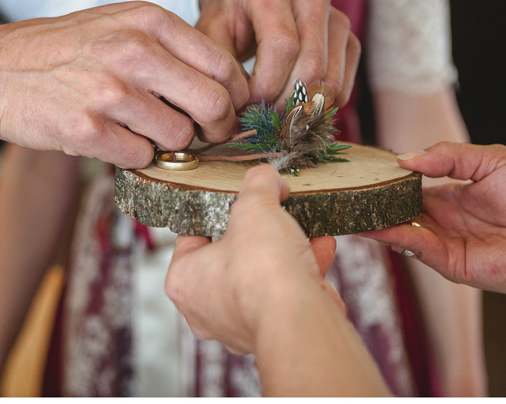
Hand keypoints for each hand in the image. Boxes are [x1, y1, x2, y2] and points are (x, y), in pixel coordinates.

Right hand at [0, 1, 248, 167]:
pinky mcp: (86, 130)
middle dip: (215, 129)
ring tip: (139, 131)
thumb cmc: (62, 50)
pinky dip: (132, 157)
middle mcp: (133, 51)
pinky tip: (110, 139)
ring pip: (179, 138)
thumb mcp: (117, 24)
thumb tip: (225, 88)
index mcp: (148, 20)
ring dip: (167, 145)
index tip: (224, 112)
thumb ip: (169, 47)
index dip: (233, 98)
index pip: (225, 67)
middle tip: (201, 136)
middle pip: (214, 105)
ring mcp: (109, 91)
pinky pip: (140, 158)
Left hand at [166, 164, 388, 395]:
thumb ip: (258, 184)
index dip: (215, 213)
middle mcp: (206, 308)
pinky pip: (286, 293)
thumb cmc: (262, 271)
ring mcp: (240, 323)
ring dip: (287, 248)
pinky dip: (304, 269)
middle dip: (258, 232)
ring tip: (304, 225)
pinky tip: (321, 246)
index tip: (235, 201)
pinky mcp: (275, 330)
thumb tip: (266, 176)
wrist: (301, 320)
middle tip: (272, 213)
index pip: (192, 236)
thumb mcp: (254, 206)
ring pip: (261, 276)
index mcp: (184, 280)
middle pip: (231, 256)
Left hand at [196, 0, 359, 108]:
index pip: (283, 45)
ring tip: (274, 114)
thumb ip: (222, 67)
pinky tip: (294, 108)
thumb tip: (241, 107)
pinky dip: (319, 106)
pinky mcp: (347, 38)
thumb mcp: (209, 35)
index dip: (266, 85)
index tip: (247, 104)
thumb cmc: (226, 18)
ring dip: (302, 108)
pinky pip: (342, 84)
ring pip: (330, 79)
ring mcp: (335, 16)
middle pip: (312, 65)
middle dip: (284, 101)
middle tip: (261, 116)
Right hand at [363, 142, 505, 309]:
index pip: (408, 187)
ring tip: (348, 207)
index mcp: (450, 195)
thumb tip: (405, 158)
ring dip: (375, 220)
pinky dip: (393, 236)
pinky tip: (375, 224)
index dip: (387, 179)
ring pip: (399, 230)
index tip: (363, 170)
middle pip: (397, 210)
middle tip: (345, 189)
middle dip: (373, 201)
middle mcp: (442, 220)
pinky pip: (415, 247)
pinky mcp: (450, 263)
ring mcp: (444, 242)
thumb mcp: (490, 160)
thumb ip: (448, 155)